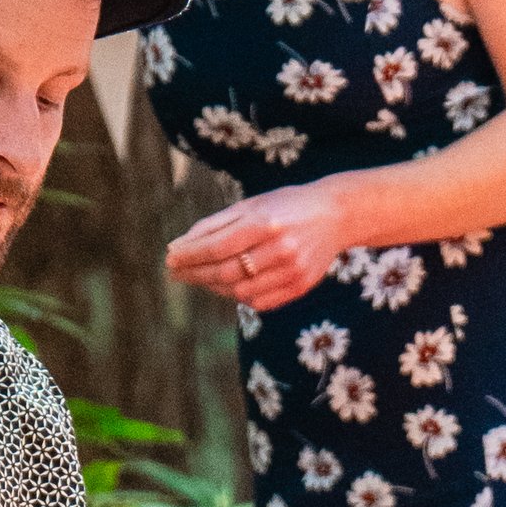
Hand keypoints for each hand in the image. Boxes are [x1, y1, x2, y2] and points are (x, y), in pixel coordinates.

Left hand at [166, 180, 353, 312]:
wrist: (335, 215)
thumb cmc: (286, 206)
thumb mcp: (252, 204)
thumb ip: (217, 224)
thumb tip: (180, 246)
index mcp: (265, 222)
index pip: (217, 246)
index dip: (189, 256)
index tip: (170, 259)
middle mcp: (280, 248)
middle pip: (226, 271)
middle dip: (196, 273)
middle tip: (177, 272)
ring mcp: (292, 271)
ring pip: (240, 291)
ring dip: (215, 287)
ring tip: (202, 277)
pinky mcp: (300, 286)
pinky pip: (260, 302)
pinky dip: (239, 296)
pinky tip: (229, 285)